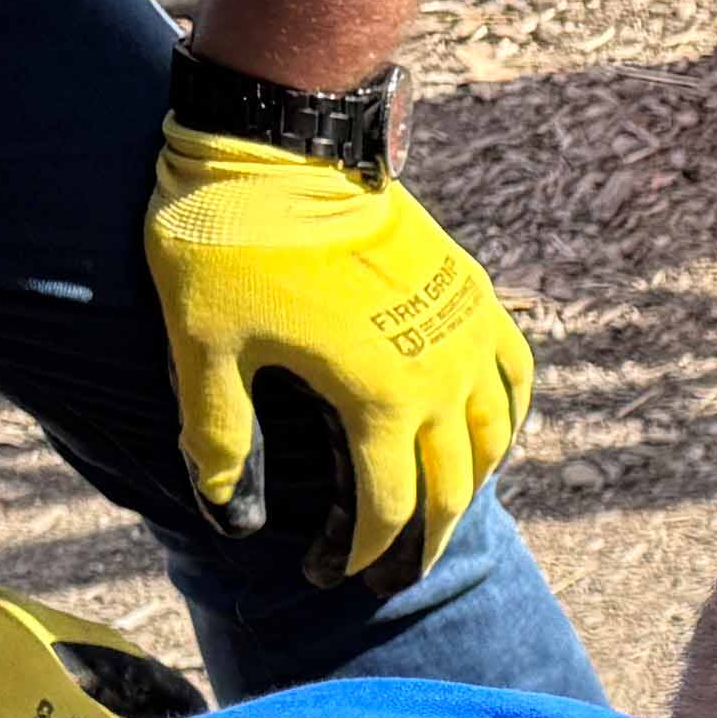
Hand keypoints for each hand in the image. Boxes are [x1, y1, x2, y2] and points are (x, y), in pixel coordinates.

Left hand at [142, 121, 533, 582]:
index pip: (389, 510)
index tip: (331, 575)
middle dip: (422, 542)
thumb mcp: (202, 346)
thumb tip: (228, 517)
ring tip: (440, 509)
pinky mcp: (473, 295)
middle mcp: (441, 378)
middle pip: (452, 488)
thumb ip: (218, 436)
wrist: (280, 141)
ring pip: (495, 439)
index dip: (363, 554)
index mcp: (379, 398)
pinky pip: (514, 376)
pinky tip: (486, 431)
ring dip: (470, 486)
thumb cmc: (230, 242)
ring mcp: (467, 334)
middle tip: (395, 576)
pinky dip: (506, 416)